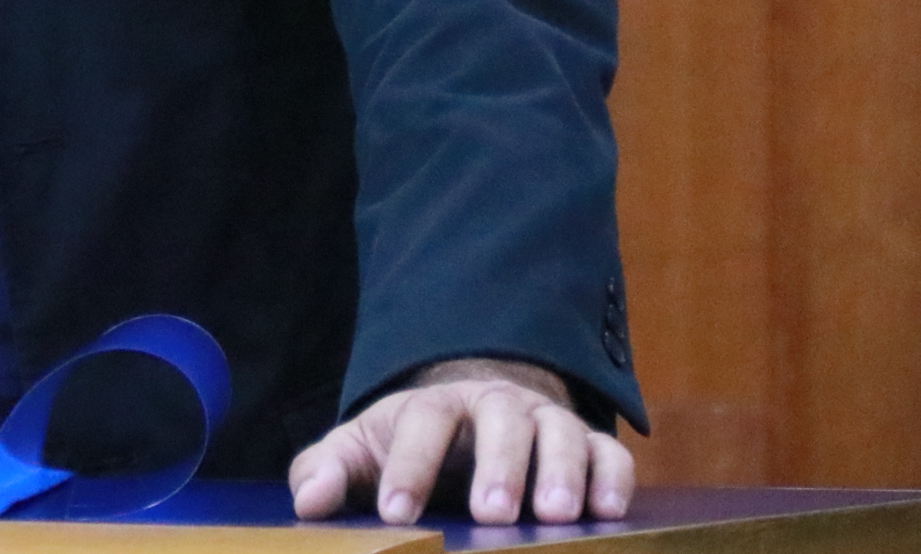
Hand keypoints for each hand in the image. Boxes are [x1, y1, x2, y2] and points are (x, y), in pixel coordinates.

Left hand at [289, 358, 634, 525]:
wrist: (472, 417)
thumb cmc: (410, 445)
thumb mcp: (363, 451)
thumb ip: (329, 471)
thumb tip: (309, 503)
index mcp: (433, 405)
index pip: (421, 423)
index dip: (408, 466)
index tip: (395, 513)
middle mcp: (493, 405)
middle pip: (499, 420)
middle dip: (497, 466)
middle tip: (490, 515)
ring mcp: (544, 421)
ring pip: (558, 432)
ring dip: (559, 471)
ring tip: (553, 516)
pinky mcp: (587, 445)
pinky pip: (608, 453)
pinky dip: (611, 478)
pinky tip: (607, 512)